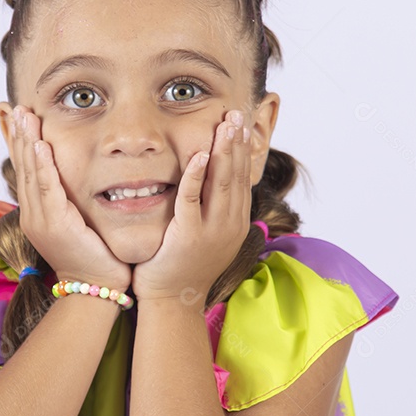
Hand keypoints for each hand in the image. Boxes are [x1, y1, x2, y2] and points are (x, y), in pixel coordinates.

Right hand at [9, 106, 131, 289]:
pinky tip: (41, 146)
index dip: (19, 143)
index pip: (26, 171)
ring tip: (23, 116)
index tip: (15, 118)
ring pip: (31, 173)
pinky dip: (43, 166)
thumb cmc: (94, 259)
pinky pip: (47, 189)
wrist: (96, 290)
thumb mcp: (79, 225)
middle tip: (15, 107)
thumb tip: (74, 184)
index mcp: (38, 214)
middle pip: (22, 167)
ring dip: (27, 142)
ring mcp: (41, 220)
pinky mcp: (56, 225)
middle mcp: (33, 215)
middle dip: (18, 135)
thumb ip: (72, 203)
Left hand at [132, 110, 251, 302]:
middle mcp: (230, 225)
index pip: (241, 179)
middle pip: (235, 176)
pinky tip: (200, 154)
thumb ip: (213, 210)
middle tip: (236, 115)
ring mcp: (212, 231)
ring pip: (220, 183)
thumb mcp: (207, 236)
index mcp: (235, 223)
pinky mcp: (189, 235)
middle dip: (236, 142)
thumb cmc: (183, 267)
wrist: (173, 301)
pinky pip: (193, 199)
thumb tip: (213, 183)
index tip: (241, 125)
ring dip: (223, 151)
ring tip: (225, 125)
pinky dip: (197, 176)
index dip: (242, 150)